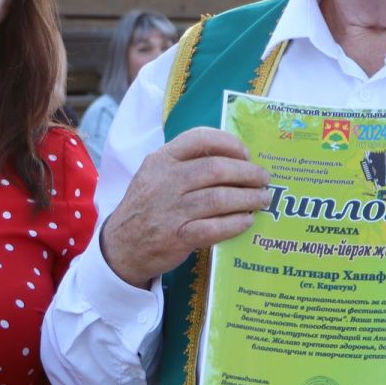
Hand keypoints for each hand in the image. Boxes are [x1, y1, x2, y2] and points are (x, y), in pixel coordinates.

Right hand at [100, 128, 267, 287]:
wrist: (122, 245)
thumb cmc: (148, 206)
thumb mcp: (155, 175)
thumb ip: (185, 163)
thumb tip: (233, 158)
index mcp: (161, 160)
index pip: (199, 139)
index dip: (228, 143)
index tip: (246, 153)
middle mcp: (165, 182)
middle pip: (216, 169)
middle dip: (247, 173)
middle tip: (263, 179)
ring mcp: (170, 210)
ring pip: (219, 198)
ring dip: (248, 198)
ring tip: (262, 199)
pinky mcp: (177, 237)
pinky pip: (215, 228)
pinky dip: (236, 223)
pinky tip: (247, 221)